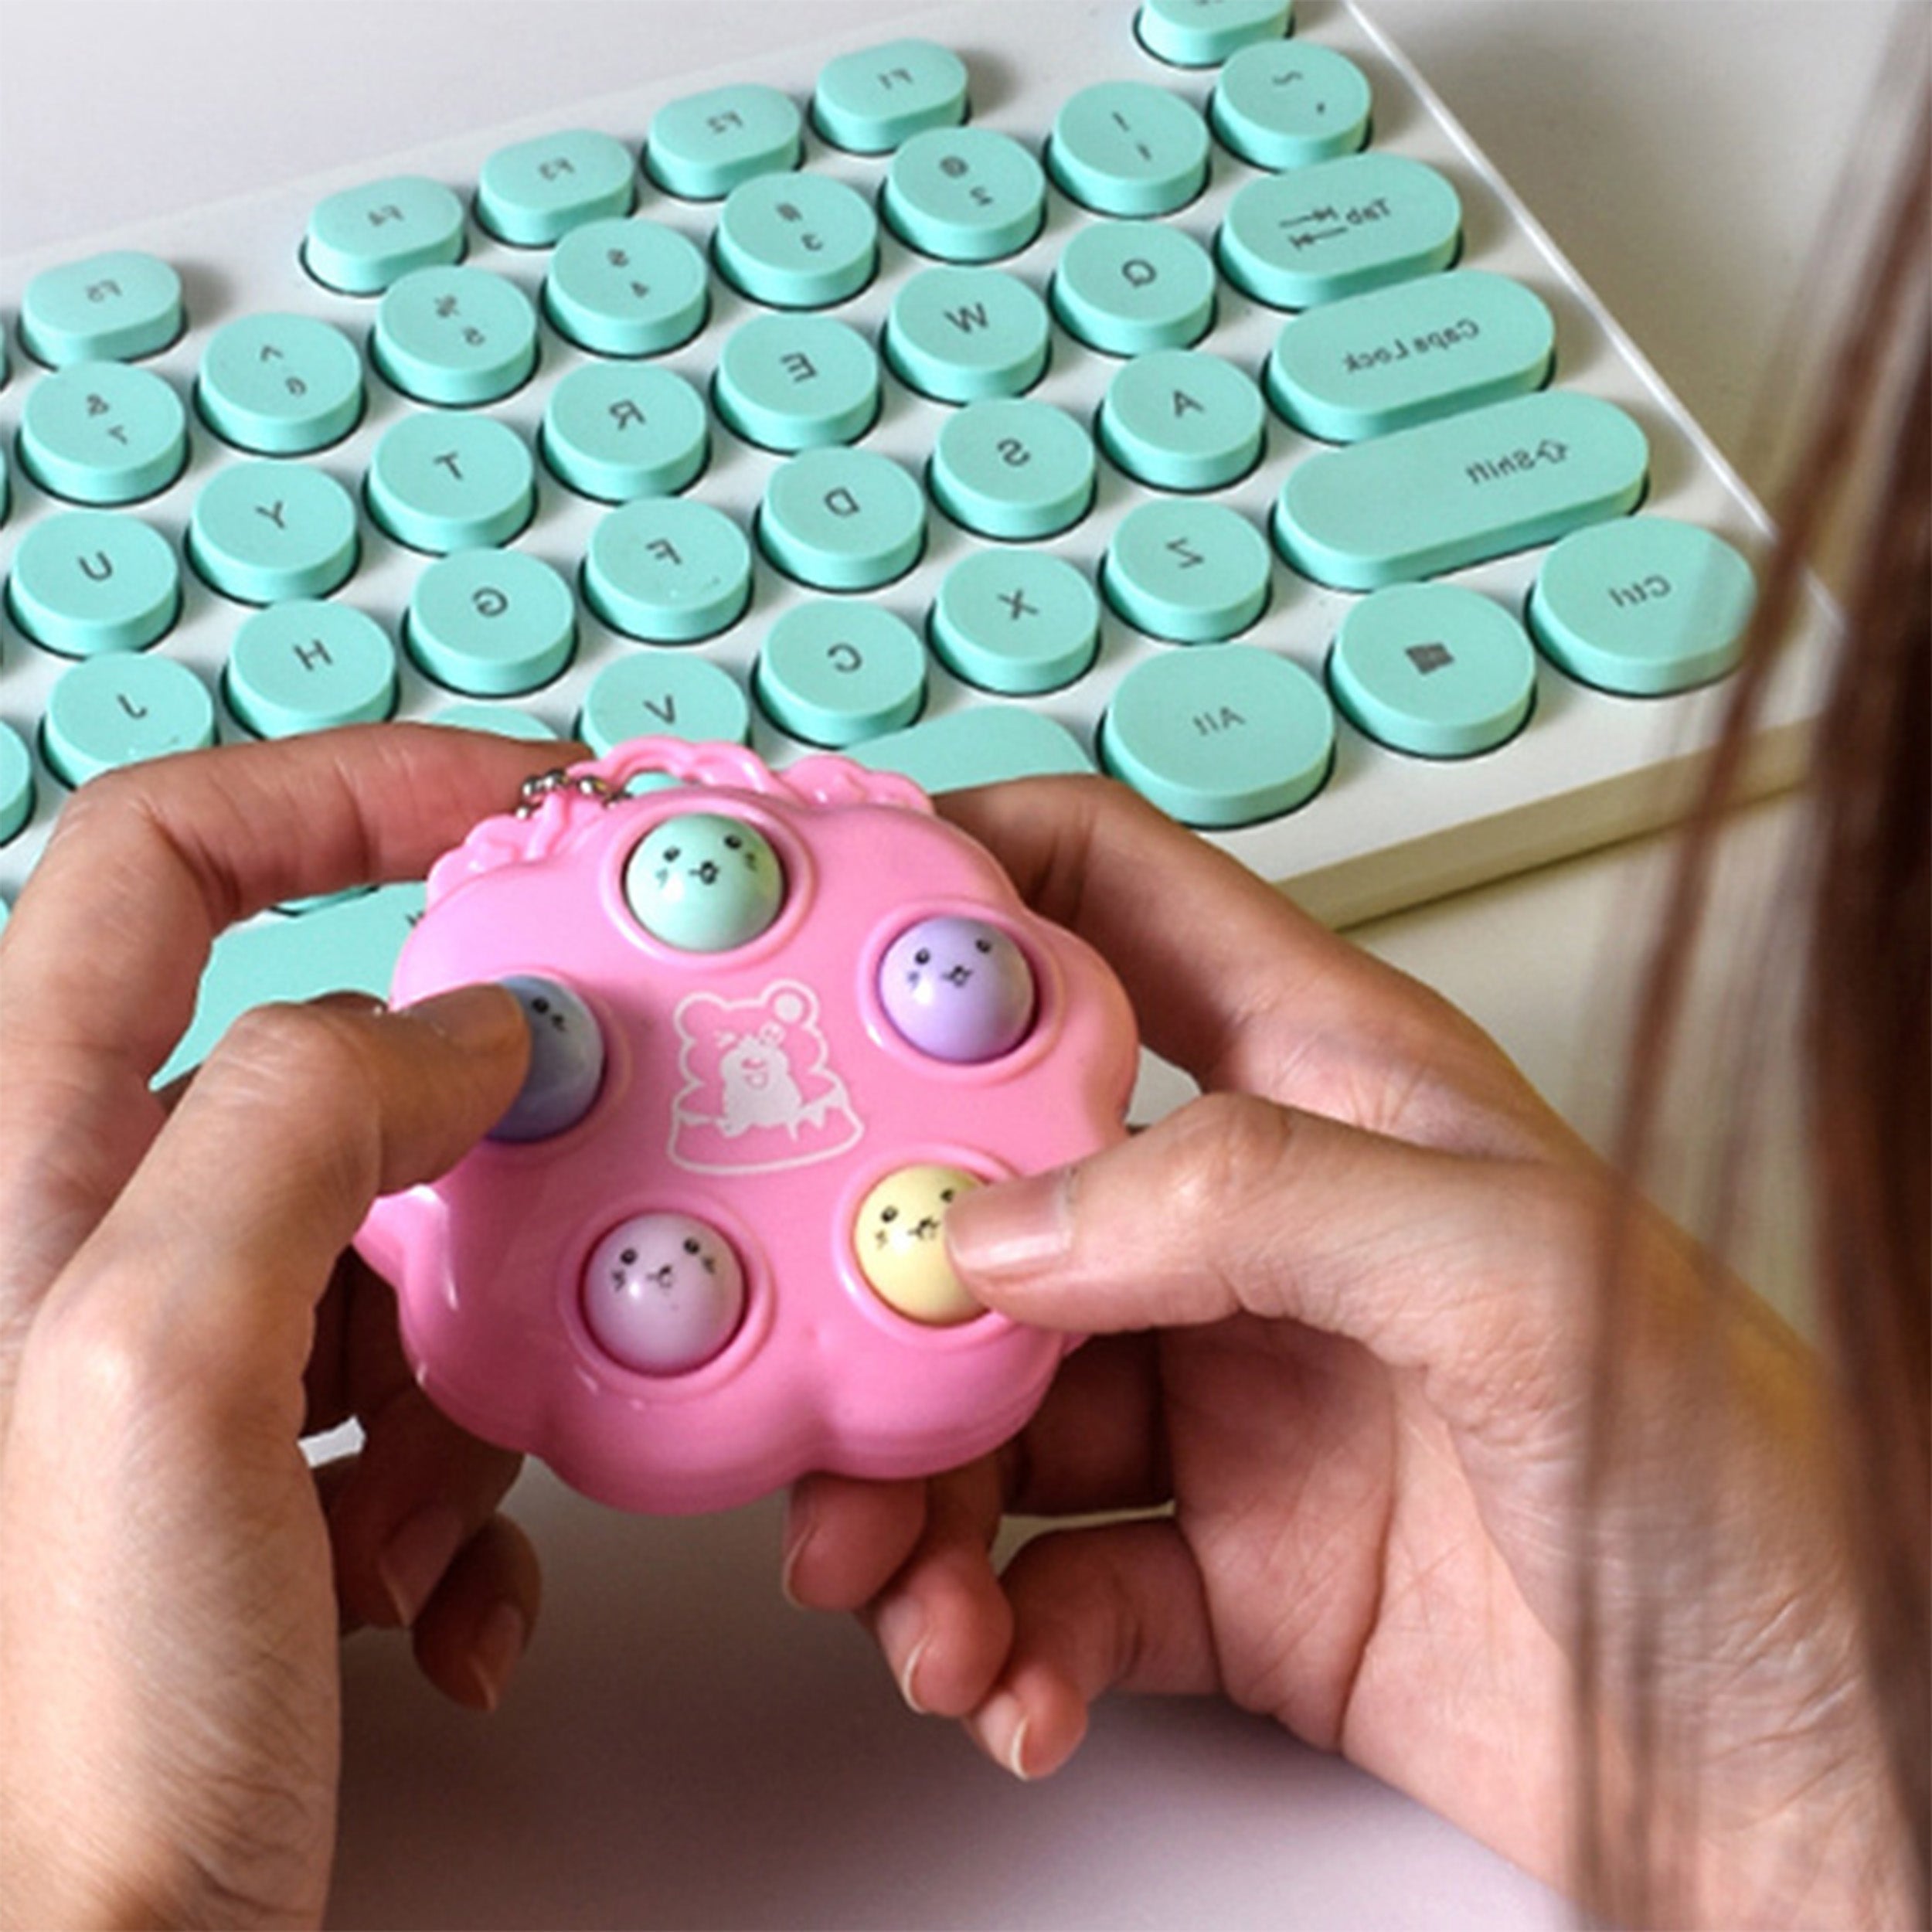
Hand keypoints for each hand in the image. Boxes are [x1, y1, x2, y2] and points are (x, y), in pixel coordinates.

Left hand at [0, 728, 557, 1928]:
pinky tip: (447, 1597)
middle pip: (327, 1076)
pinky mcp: (243, 1482)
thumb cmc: (60, 1738)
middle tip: (569, 1225)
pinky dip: (460, 1489)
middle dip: (473, 1161)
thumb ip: (293, 1129)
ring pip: (388, 1257)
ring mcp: (169, 1371)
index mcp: (20, 1165)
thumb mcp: (161, 1372)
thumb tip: (458, 1033)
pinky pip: (399, 1406)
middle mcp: (84, 1246)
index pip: (164, 854)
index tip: (525, 813)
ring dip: (473, 1368)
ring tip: (449, 1509)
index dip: (350, 791)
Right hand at [784, 778, 1891, 1921]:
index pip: (1116, 906)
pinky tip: (1011, 1686)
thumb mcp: (1518, 1273)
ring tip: (907, 1601)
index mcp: (1328, 1084)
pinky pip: (1053, 1588)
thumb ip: (1255, 1199)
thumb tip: (1009, 1221)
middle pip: (996, 1196)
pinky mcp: (1230, 1571)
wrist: (1814, 1759)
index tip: (821, 927)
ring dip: (918, 1512)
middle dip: (883, 1283)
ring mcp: (1234, 1404)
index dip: (963, 887)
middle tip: (815, 1374)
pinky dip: (1000, 1642)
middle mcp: (1257, 1230)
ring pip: (996, 1418)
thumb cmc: (1739, 1479)